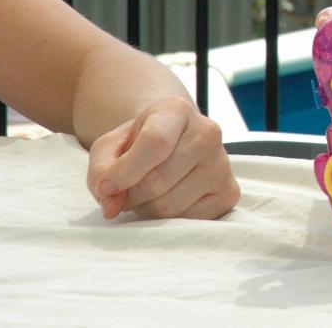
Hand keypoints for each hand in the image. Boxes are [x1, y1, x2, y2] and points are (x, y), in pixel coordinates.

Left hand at [86, 96, 239, 219]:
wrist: (173, 143)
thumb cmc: (138, 144)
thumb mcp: (110, 146)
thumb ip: (102, 170)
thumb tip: (112, 204)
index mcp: (176, 111)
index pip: (155, 144)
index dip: (125, 172)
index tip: (104, 188)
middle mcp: (207, 133)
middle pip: (158, 181)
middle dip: (130, 196)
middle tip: (124, 192)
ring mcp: (222, 164)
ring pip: (169, 206)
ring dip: (145, 209)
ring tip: (146, 194)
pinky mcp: (229, 192)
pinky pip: (187, 221)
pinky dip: (167, 219)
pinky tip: (168, 199)